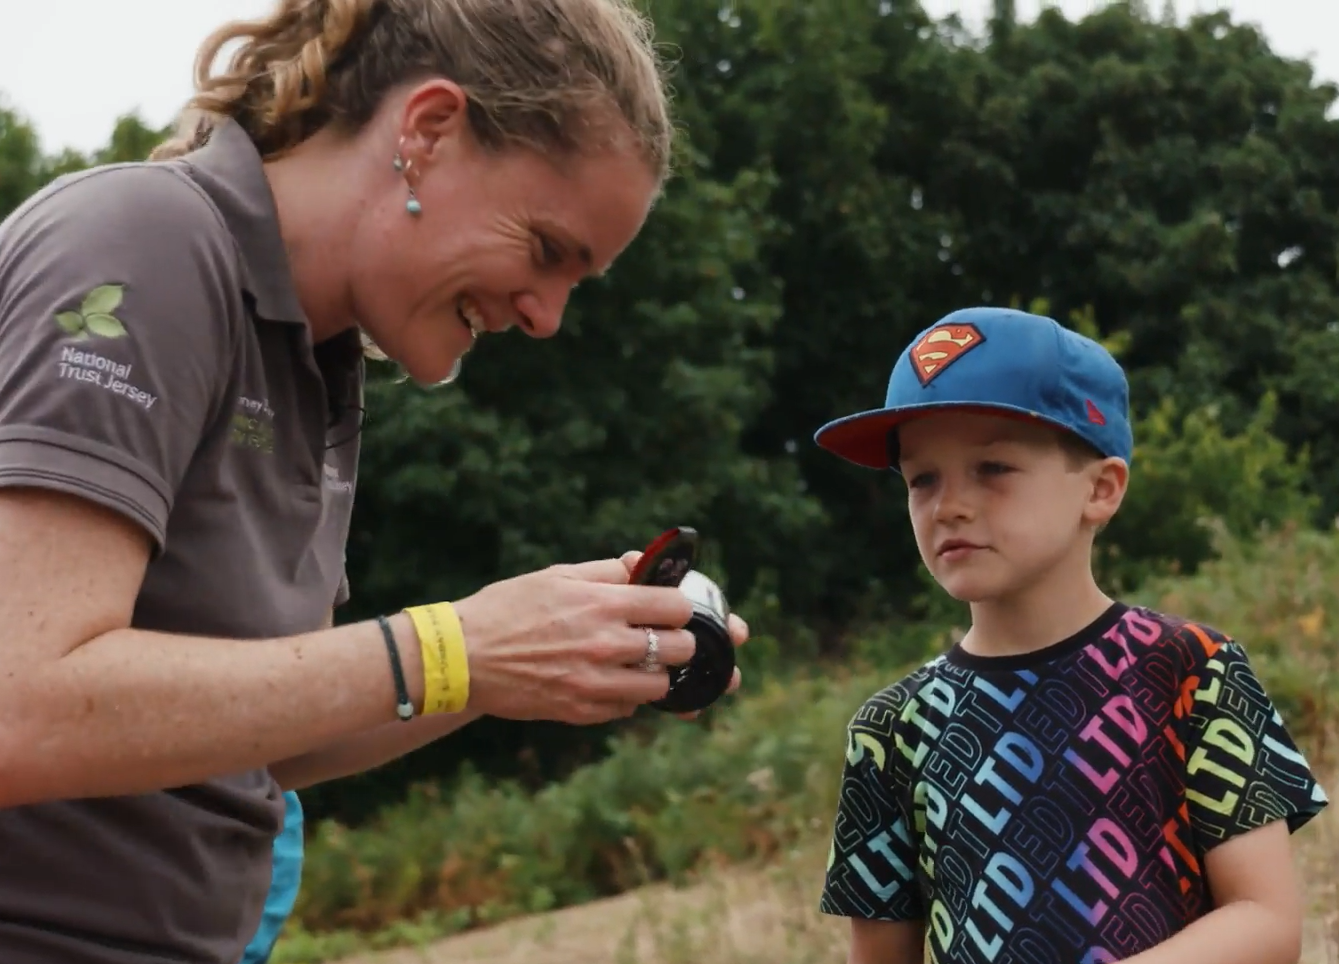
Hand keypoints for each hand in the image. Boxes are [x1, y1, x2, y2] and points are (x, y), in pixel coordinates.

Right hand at [451, 558, 700, 724]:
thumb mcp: (557, 575)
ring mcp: (595, 684)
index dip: (678, 606)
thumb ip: (607, 571)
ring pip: (659, 685)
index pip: (676, 607)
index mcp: (603, 604)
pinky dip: (626, 696)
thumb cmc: (507, 608)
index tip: (669, 608)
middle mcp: (606, 645)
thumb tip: (640, 563)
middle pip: (679, 648)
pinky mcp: (581, 712)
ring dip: (655, 672)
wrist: (461, 657)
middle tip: (659, 636)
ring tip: (636, 662)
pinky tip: (608, 681)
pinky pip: (628, 709)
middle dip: (677, 640)